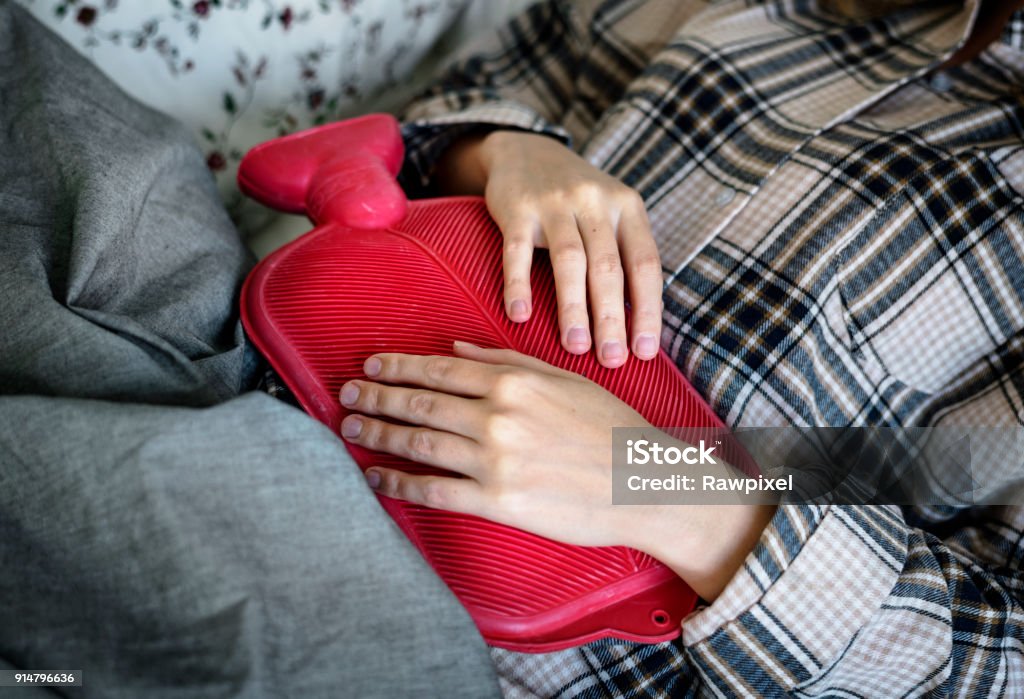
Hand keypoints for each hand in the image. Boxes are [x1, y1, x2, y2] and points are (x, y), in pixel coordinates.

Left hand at [338, 342, 775, 599]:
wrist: (645, 483)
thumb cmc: (610, 428)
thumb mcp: (565, 379)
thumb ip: (508, 361)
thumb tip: (458, 351)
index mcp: (515, 382)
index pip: (440, 370)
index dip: (399, 368)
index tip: (372, 366)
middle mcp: (498, 417)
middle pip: (420, 403)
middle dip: (377, 398)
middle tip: (347, 395)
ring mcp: (495, 460)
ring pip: (420, 443)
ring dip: (379, 435)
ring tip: (351, 430)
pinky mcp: (498, 501)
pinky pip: (435, 491)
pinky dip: (399, 483)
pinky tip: (377, 478)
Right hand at [434, 131, 662, 368]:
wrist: (526, 151)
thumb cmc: (577, 199)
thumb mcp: (611, 214)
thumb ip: (625, 257)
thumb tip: (639, 327)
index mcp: (627, 207)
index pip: (645, 264)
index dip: (647, 310)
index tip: (645, 352)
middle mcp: (595, 202)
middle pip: (608, 267)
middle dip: (611, 319)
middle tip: (612, 361)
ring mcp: (554, 203)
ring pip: (569, 261)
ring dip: (573, 308)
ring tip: (575, 347)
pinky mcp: (517, 208)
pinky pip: (517, 252)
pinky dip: (519, 286)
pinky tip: (520, 317)